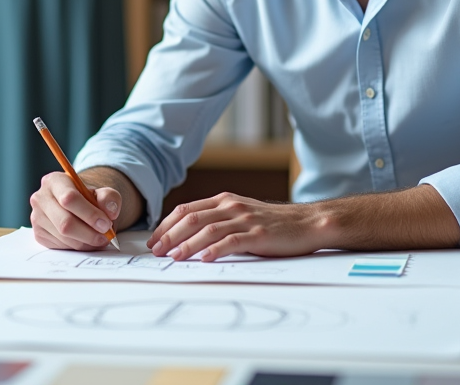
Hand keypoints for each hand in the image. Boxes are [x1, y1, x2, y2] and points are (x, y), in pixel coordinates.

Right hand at [29, 171, 120, 250]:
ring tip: (99, 239)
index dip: (89, 214)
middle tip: (105, 237)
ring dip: (85, 242)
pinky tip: (86, 240)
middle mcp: (41, 198)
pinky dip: (78, 246)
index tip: (106, 224)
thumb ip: (109, 198)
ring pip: (63, 237)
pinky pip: (60, 246)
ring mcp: (37, 217)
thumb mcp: (103, 192)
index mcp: (54, 181)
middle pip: (64, 222)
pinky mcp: (38, 234)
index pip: (69, 198)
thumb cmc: (89, 198)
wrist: (78, 205)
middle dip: (89, 233)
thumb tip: (111, 211)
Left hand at [147, 192, 325, 261]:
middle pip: (192, 218)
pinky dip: (216, 250)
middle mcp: (231, 206)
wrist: (306, 223)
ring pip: (208, 229)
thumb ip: (218, 220)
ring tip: (173, 257)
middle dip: (170, 235)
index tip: (153, 240)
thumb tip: (187, 236)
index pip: (186, 209)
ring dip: (187, 244)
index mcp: (224, 200)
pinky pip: (232, 241)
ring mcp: (244, 219)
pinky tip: (204, 259)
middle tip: (156, 251)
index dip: (166, 225)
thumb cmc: (272, 223)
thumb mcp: (240, 214)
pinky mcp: (258, 235)